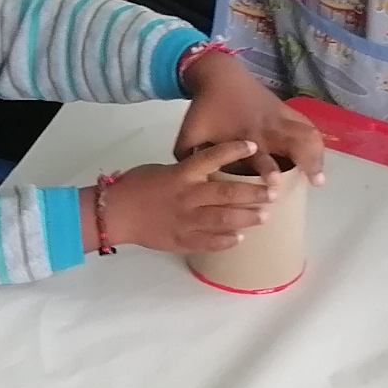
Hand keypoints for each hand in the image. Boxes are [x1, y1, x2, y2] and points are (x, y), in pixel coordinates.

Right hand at [98, 138, 275, 255]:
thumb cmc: (136, 186)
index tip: (253, 145)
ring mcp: (186, 220)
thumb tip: (212, 175)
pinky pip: (208, 242)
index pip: (211, 158)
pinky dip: (225, 240)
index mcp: (181, 175)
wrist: (114, 213)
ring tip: (264, 216)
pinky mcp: (181, 239)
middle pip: (226, 193)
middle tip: (273, 192)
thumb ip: (187, 173)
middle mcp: (187, 196)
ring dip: (246, 218)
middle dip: (253, 193)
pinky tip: (240, 238)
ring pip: (222, 219)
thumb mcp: (162, 170)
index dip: (233, 151)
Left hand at [178, 51, 323, 184]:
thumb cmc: (205, 107)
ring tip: (320, 177)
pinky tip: (319, 158)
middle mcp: (266, 127)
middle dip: (306, 159)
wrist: (219, 74)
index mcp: (243, 135)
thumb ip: (186, 157)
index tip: (274, 184)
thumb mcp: (189, 132)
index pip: (260, 154)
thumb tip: (186, 183)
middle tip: (316, 181)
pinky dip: (315, 141)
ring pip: (306, 132)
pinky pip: (306, 124)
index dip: (268, 168)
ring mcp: (279, 117)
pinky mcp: (286, 110)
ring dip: (316, 153)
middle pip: (294, 141)